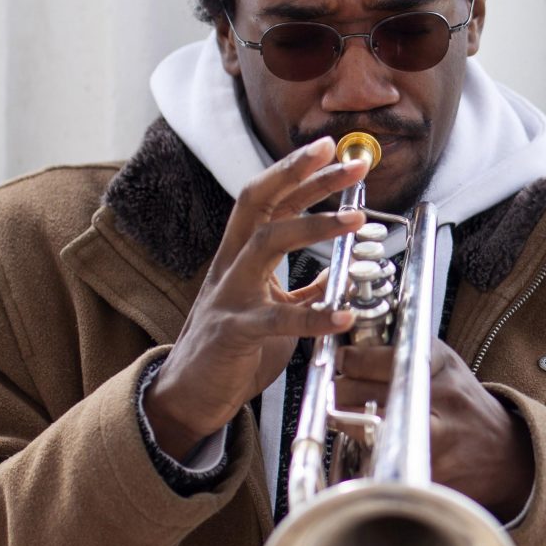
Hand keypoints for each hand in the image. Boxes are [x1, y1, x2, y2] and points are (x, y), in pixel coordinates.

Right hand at [143, 137, 367, 454]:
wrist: (189, 397)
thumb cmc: (231, 350)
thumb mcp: (273, 311)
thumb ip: (302, 290)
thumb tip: (338, 273)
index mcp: (241, 258)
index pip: (269, 200)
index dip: (298, 172)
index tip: (332, 149)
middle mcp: (231, 267)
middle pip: (261, 203)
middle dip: (305, 177)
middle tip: (350, 161)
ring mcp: (229, 297)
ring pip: (265, 243)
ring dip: (313, 226)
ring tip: (356, 219)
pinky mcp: (232, 333)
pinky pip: (275, 320)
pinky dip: (313, 316)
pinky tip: (344, 314)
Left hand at [332, 337, 535, 520]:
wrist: (504, 453)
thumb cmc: (466, 408)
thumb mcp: (447, 368)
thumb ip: (408, 354)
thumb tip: (354, 350)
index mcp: (442, 365)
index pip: (381, 356)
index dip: (352, 359)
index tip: (343, 360)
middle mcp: (441, 395)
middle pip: (369, 389)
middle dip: (342, 390)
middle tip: (338, 390)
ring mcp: (436, 434)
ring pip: (370, 424)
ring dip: (347, 420)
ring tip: (346, 415)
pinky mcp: (430, 467)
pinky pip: (383, 456)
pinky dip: (368, 449)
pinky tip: (370, 442)